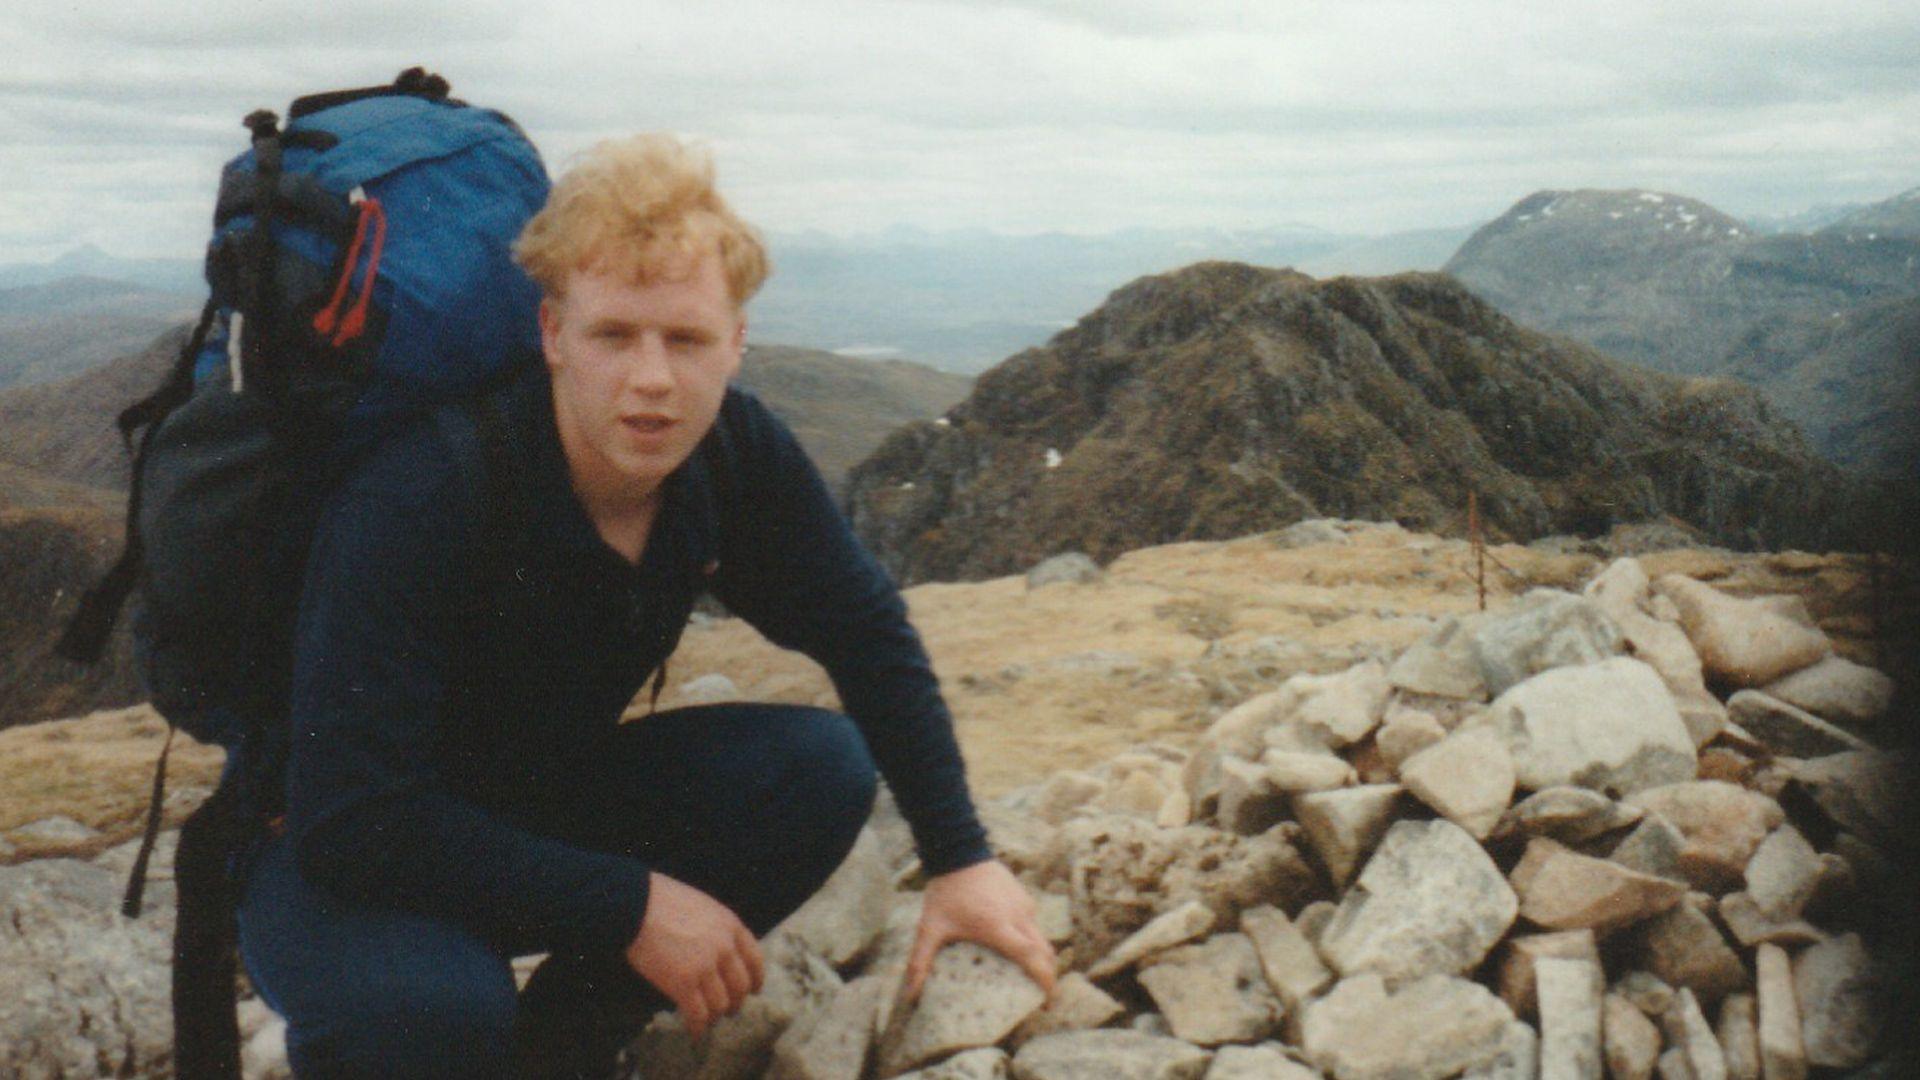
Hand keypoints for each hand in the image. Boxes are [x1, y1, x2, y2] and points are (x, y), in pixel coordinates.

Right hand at [624, 872, 763, 1038]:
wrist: (634, 904)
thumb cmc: (660, 901)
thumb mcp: (702, 906)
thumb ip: (716, 928)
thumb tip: (719, 950)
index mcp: (730, 926)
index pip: (755, 959)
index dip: (756, 978)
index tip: (754, 990)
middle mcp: (724, 948)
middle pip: (741, 986)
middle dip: (735, 1001)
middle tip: (728, 1010)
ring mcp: (705, 967)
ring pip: (721, 1004)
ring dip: (715, 1016)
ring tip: (707, 1020)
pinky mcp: (683, 984)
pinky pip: (699, 1015)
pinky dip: (698, 1027)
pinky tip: (694, 1032)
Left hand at [904, 859, 1056, 1001]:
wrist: (958, 851)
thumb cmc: (945, 891)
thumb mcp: (930, 928)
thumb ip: (920, 962)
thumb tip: (909, 994)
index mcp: (998, 927)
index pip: (1031, 956)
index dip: (1044, 977)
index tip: (1048, 997)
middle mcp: (1017, 916)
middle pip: (1045, 951)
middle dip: (1049, 974)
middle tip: (1043, 996)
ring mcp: (1023, 905)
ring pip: (1042, 937)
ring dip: (1042, 957)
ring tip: (1032, 974)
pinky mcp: (1024, 896)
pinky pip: (1034, 923)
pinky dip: (1034, 940)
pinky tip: (1018, 946)